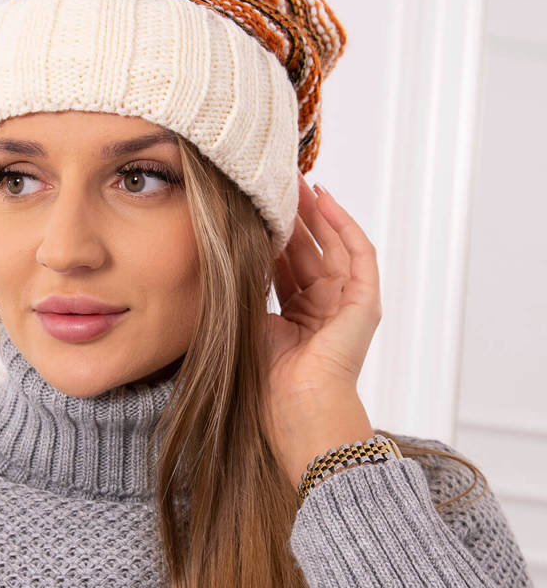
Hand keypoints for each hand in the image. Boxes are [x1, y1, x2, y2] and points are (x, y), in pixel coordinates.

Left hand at [261, 173, 381, 480]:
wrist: (297, 408)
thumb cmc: (267, 381)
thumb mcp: (248, 322)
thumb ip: (245, 290)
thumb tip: (222, 254)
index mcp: (297, 317)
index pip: (284, 265)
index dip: (271, 234)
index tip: (254, 205)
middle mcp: (323, 308)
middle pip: (309, 250)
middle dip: (294, 215)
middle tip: (276, 181)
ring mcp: (347, 304)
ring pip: (333, 245)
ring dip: (317, 211)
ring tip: (299, 180)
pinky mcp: (365, 302)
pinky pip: (359, 253)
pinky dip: (344, 224)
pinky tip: (327, 199)